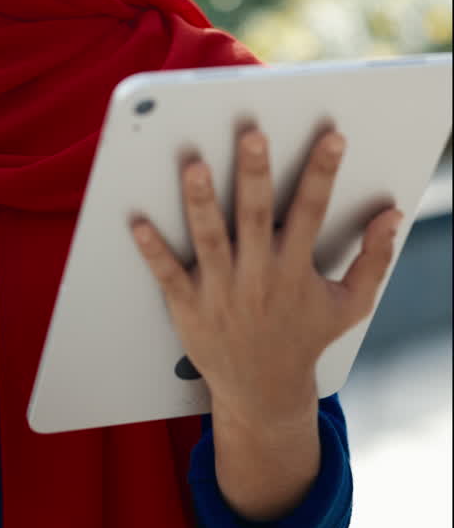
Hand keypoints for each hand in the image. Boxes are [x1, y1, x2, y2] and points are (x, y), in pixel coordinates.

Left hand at [129, 128, 402, 427]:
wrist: (262, 392)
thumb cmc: (304, 337)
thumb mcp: (350, 305)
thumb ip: (373, 259)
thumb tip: (392, 216)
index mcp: (295, 270)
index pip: (312, 212)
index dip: (323, 173)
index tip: (331, 137)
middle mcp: (258, 277)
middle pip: (256, 217)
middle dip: (255, 175)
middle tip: (253, 135)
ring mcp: (221, 291)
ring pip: (210, 239)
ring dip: (202, 203)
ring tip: (195, 165)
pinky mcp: (188, 307)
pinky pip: (168, 275)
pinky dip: (153, 250)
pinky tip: (137, 222)